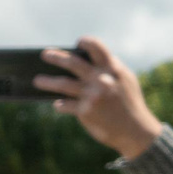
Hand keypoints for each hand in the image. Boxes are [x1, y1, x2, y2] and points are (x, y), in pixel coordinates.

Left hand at [36, 37, 164, 161]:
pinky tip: (57, 104)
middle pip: (73, 63)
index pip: (98, 49)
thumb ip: (110, 70)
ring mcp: (92, 95)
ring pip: (62, 84)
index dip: (87, 43)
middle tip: (44, 54)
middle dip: (56, 57)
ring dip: (47, 82)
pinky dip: (60, 105)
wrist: (135, 130)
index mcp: (113, 70)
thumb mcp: (126, 81)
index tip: (78, 42)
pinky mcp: (85, 111)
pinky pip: (65, 105)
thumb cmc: (129, 104)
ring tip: (37, 80)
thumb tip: (88, 60)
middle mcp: (101, 79)